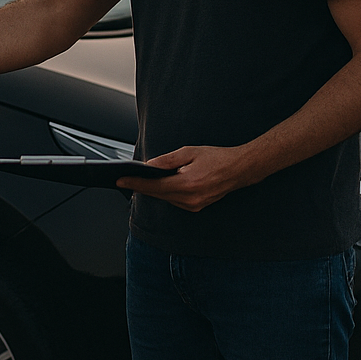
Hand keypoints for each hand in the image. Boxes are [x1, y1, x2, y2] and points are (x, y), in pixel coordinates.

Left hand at [114, 145, 256, 212]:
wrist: (239, 169)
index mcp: (187, 184)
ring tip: (139, 180)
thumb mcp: (189, 152)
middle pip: (156, 194)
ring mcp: (193, 205)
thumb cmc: (216, 158)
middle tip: (125, 178)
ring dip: (153, 190)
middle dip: (141, 186)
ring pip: (164, 198)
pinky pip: (174, 200)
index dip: (135, 183)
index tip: (120, 180)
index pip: (154, 186)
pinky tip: (159, 184)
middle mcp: (189, 199)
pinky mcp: (196, 207)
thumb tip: (148, 166)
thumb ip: (166, 161)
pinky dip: (165, 192)